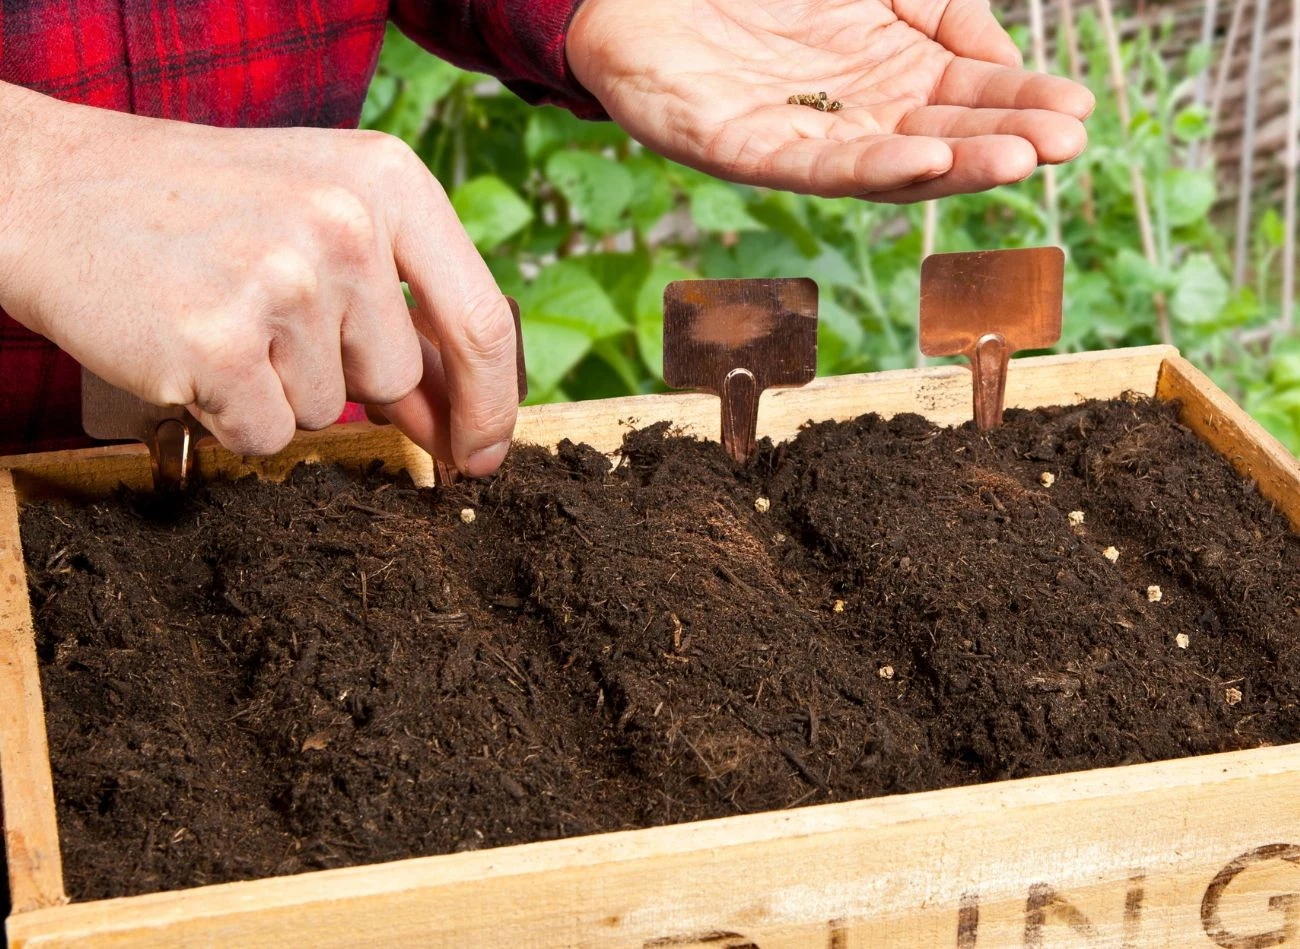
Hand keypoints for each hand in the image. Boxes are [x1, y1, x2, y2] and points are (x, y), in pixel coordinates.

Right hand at [0, 83, 516, 474]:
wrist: (50, 188)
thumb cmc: (200, 209)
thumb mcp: (320, 217)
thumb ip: (398, 308)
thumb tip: (458, 419)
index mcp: (387, 181)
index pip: (481, 320)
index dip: (491, 404)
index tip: (486, 454)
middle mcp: (345, 225)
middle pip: (393, 376)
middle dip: (340, 378)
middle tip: (265, 317)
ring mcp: (282, 283)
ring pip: (326, 411)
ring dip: (275, 390)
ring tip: (219, 314)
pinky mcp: (218, 343)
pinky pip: (265, 436)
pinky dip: (230, 416)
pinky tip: (191, 350)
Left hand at [567, 0, 1094, 200]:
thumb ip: (935, 7)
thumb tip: (1000, 59)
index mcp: (881, 71)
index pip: (965, 96)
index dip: (1020, 104)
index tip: (1079, 113)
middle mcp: (847, 113)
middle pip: (937, 134)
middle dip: (1002, 139)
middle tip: (1066, 143)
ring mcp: (795, 135)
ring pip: (885, 160)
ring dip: (952, 163)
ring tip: (1016, 159)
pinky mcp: (738, 147)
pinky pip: (810, 164)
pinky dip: (867, 163)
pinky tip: (922, 157)